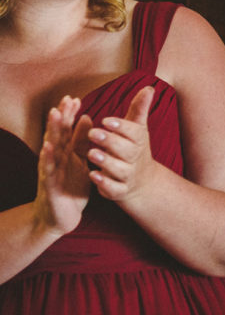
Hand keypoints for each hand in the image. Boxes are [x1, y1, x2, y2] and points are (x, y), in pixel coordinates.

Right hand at [33, 96, 92, 235]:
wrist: (60, 217)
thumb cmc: (70, 187)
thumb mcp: (80, 162)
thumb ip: (82, 142)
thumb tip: (87, 117)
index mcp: (66, 154)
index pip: (66, 130)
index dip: (70, 115)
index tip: (74, 98)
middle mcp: (56, 159)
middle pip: (58, 134)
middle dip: (61, 116)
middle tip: (65, 99)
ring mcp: (51, 171)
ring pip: (51, 147)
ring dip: (52, 130)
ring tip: (54, 113)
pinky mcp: (49, 185)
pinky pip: (48, 170)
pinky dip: (48, 157)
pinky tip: (47, 146)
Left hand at [87, 86, 162, 203]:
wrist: (143, 183)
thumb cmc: (133, 149)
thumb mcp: (137, 130)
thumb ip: (139, 109)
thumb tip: (149, 87)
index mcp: (139, 141)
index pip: (133, 132)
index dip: (121, 126)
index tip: (106, 120)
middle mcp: (136, 158)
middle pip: (126, 150)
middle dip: (110, 141)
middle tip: (92, 133)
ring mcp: (129, 176)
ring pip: (119, 169)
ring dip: (106, 162)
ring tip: (91, 153)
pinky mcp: (121, 191)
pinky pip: (114, 189)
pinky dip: (105, 184)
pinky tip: (93, 176)